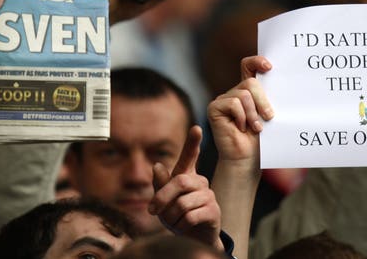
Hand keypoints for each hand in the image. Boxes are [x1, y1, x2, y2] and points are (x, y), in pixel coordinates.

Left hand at [149, 126, 223, 250]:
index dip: (193, 142)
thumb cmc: (176, 215)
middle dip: (162, 197)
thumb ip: (160, 184)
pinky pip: (190, 217)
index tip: (196, 128)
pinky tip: (182, 227)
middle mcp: (200, 182)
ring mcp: (209, 196)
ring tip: (172, 223)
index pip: (190, 155)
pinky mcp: (213, 211)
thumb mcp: (163, 200)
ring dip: (171, 217)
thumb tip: (157, 165)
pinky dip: (180, 226)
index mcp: (187, 175)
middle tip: (152, 211)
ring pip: (183, 203)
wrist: (193, 238)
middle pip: (179, 181)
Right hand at [208, 56, 273, 162]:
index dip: (257, 61)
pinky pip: (233, 103)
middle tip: (269, 117)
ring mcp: (224, 99)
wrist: (247, 159)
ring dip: (253, 113)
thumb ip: (268, 99)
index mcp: (248, 91)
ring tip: (255, 127)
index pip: (249, 66)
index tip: (269, 67)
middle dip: (263, 100)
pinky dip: (242, 117)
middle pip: (250, 82)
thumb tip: (278, 83)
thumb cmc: (260, 141)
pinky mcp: (215, 107)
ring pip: (244, 94)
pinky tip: (240, 128)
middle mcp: (235, 92)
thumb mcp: (268, 116)